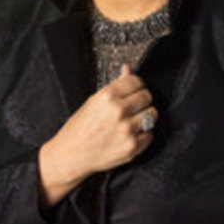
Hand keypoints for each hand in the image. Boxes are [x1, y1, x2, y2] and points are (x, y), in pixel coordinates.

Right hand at [48, 63, 156, 180]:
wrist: (71, 154)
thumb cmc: (79, 128)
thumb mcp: (93, 100)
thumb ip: (115, 85)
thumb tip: (127, 69)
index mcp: (107, 96)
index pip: (137, 81)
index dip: (137, 85)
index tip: (135, 90)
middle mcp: (118, 111)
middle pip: (147, 96)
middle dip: (142, 100)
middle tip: (133, 106)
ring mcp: (127, 129)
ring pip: (152, 114)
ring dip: (145, 116)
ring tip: (133, 120)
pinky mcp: (132, 146)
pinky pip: (150, 135)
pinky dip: (143, 135)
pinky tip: (130, 134)